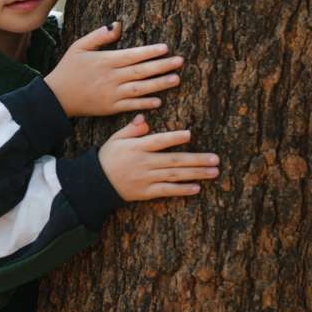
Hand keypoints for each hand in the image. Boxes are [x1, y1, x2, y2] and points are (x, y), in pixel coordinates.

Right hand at [43, 21, 182, 117]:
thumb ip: (99, 36)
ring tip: (176, 79)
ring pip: (140, 88)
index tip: (166, 48)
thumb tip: (118, 25)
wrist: (56, 97)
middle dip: (162, 66)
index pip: (132, 55)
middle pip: (141, 71)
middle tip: (180, 61)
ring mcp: (111, 94)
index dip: (150, 52)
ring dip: (159, 84)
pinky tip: (159, 100)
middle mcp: (111, 77)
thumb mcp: (79, 46)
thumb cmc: (68, 68)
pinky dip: (145, 103)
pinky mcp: (110, 108)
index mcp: (105, 61)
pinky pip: (131, 105)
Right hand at [98, 119, 218, 200]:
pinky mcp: (146, 192)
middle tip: (215, 159)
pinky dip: (181, 190)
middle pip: (173, 160)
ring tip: (213, 171)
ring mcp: (146, 179)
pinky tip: (197, 188)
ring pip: (174, 175)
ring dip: (195, 174)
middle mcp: (144, 163)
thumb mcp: (116, 138)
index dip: (173, 138)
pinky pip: (167, 191)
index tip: (189, 134)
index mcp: (137, 147)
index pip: (158, 141)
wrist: (96, 182)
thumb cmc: (108, 156)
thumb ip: (132, 128)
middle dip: (196, 160)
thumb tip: (144, 118)